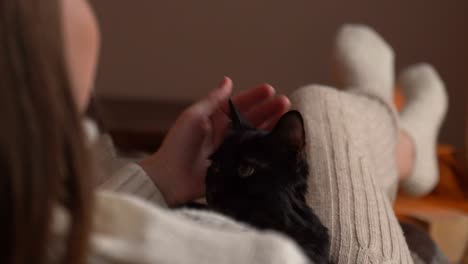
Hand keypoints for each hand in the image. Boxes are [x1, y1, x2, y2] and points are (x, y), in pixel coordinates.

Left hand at [139, 77, 289, 205]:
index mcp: (215, 118)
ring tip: (287, 119)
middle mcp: (226, 132)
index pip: (239, 104)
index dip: (255, 96)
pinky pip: (254, 155)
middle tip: (285, 103)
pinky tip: (279, 142)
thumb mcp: (193, 117)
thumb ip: (213, 100)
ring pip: (256, 135)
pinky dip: (267, 148)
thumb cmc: (178, 145)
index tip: (270, 90)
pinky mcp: (235, 166)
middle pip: (252, 118)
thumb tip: (228, 80)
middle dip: (269, 109)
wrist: (170, 178)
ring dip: (271, 126)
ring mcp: (232, 149)